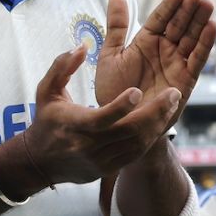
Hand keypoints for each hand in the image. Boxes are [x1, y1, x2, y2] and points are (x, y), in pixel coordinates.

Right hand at [22, 44, 181, 185]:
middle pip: (128, 131)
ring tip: (171, 103)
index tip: (138, 91)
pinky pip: (137, 153)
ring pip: (137, 144)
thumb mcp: (46, 90)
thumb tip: (82, 47)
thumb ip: (62, 66)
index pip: (102, 119)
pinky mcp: (109, 168)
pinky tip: (160, 119)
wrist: (41, 161)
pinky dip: (151, 136)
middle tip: (173, 94)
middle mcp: (88, 146)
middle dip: (154, 112)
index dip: (121, 106)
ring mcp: (101, 160)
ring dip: (158, 123)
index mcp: (73, 125)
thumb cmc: (47, 120)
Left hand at [95, 0, 215, 127]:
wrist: (120, 122)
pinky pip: (197, 59)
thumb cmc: (113, 90)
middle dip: (188, 10)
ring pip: (191, 38)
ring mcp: (176, 64)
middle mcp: (163, 50)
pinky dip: (205, 44)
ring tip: (207, 4)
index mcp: (145, 41)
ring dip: (200, 22)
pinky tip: (212, 27)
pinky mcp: (186, 79)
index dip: (169, 6)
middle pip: (179, 25)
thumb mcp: (110, 55)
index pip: (160, 19)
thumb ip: (116, 26)